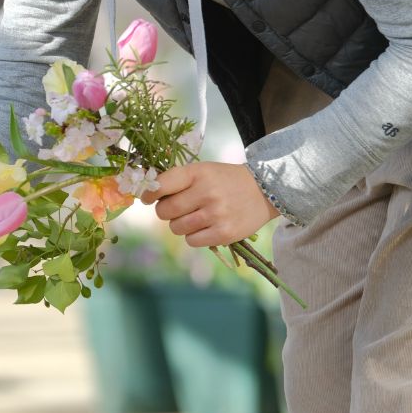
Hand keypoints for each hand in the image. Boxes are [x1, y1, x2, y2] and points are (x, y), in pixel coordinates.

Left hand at [140, 162, 279, 246]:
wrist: (264, 191)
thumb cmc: (224, 181)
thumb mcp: (202, 171)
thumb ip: (176, 180)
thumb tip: (146, 194)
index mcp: (198, 173)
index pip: (161, 185)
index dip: (149, 193)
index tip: (147, 198)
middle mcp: (207, 192)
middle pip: (165, 212)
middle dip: (166, 212)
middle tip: (179, 208)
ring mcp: (216, 214)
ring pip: (176, 228)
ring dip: (181, 225)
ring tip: (196, 216)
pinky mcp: (224, 233)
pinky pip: (192, 241)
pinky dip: (194, 236)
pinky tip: (207, 226)